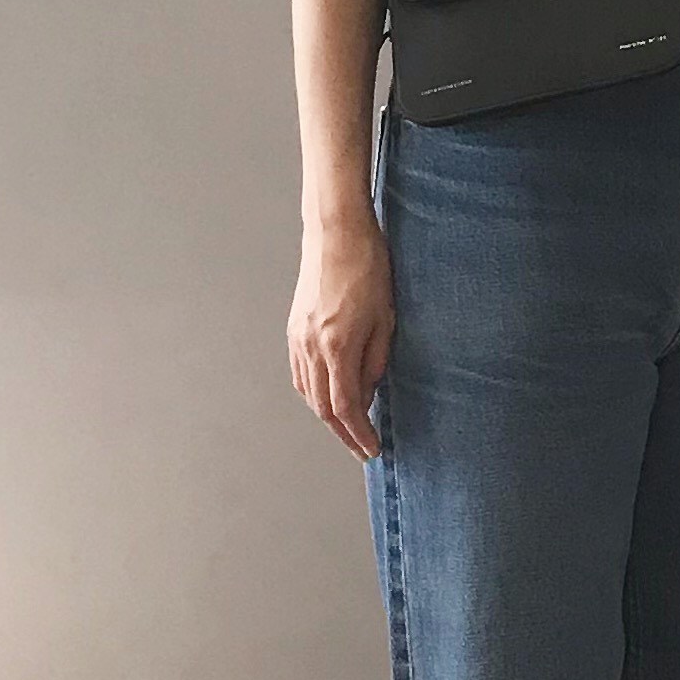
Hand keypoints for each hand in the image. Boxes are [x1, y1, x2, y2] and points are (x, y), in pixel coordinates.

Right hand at [291, 216, 393, 459]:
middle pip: (322, 407)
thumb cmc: (367, 266)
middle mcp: (311, 346)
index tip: (371, 448)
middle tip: (361, 446)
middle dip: (343, 433)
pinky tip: (327, 394)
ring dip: (328, 415)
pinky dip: (313, 392)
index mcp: (337, 345)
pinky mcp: (293, 328)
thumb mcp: (385, 318)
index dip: (359, 433)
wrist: (336, 231)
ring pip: (308, 392)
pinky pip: (299, 373)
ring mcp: (298, 338)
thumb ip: (375, 361)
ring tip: (350, 425)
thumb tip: (367, 393)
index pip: (346, 407)